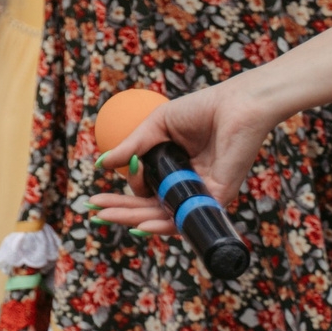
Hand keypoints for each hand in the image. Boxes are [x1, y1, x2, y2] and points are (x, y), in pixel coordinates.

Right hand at [87, 83, 275, 233]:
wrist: (236, 106)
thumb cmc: (200, 110)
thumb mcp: (156, 126)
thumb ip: (132, 148)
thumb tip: (101, 164)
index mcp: (174, 169)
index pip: (145, 189)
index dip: (127, 189)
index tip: (119, 168)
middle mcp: (187, 185)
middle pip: (150, 206)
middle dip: (120, 210)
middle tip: (95, 213)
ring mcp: (201, 193)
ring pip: (164, 215)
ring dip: (133, 219)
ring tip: (106, 217)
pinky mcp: (217, 197)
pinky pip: (187, 217)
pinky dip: (163, 225)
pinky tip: (141, 225)